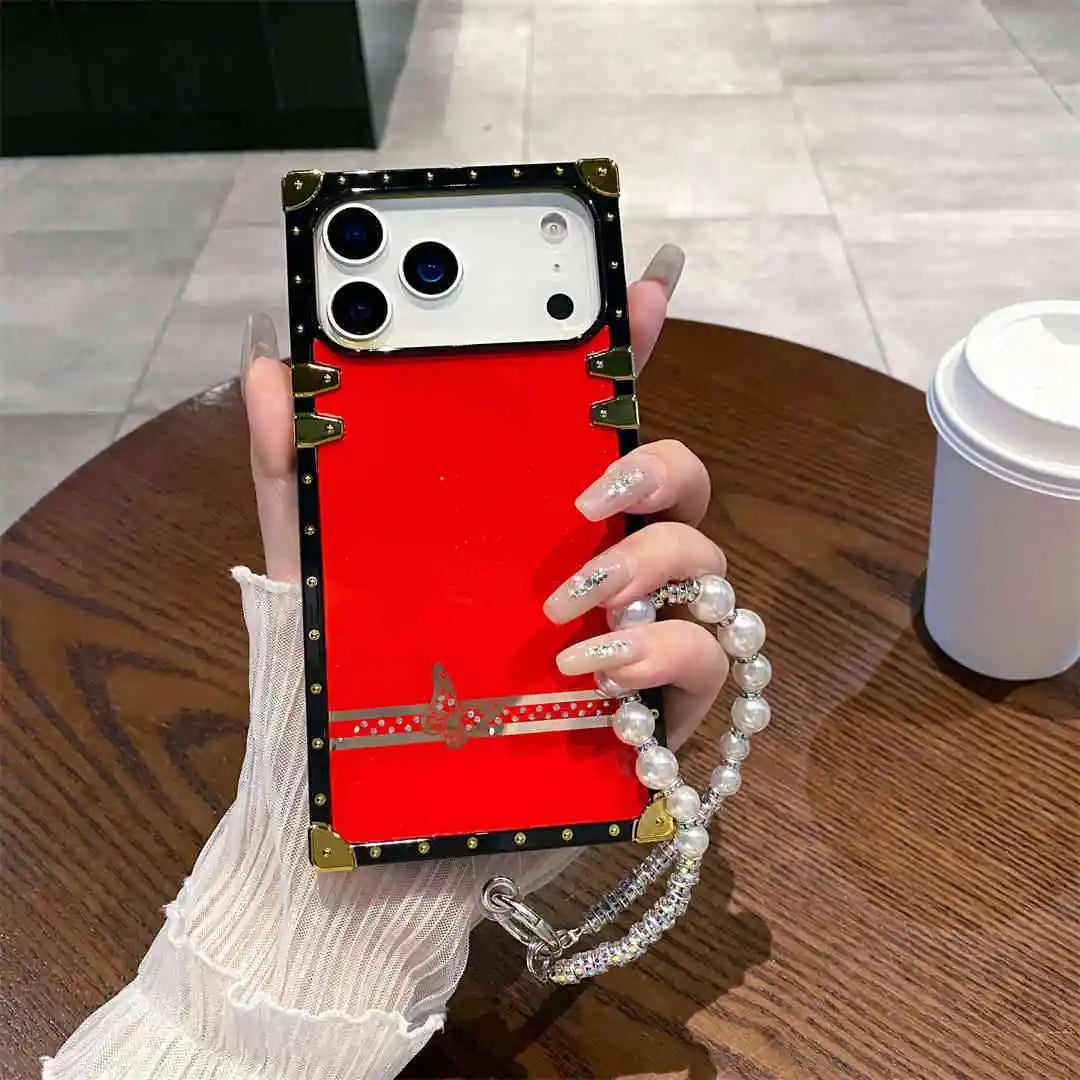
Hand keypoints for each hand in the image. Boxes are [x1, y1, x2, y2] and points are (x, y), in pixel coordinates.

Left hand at [241, 243, 720, 747]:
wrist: (390, 794)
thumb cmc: (369, 670)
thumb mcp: (324, 562)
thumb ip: (296, 470)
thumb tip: (271, 370)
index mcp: (539, 513)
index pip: (601, 419)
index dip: (633, 350)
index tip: (644, 285)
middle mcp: (604, 559)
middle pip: (683, 478)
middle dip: (659, 467)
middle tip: (589, 498)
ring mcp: (641, 628)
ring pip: (707, 560)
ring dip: (648, 567)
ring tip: (565, 606)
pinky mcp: (660, 704)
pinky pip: (710, 659)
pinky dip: (664, 654)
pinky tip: (595, 668)